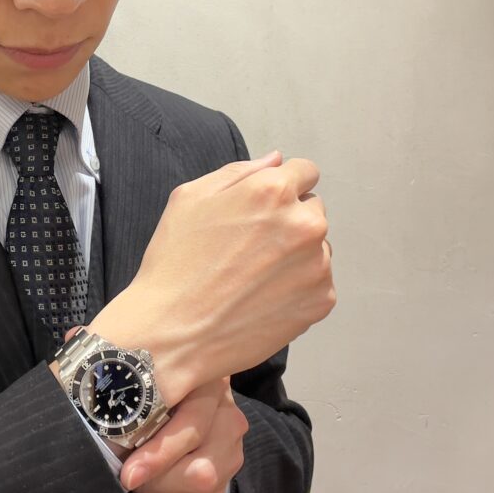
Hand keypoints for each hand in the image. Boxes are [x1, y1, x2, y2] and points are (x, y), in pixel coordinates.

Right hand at [90, 150, 335, 406]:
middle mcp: (304, 224)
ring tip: (253, 274)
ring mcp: (317, 265)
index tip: (262, 206)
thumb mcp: (190, 199)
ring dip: (296, 253)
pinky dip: (298, 286)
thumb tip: (277, 161)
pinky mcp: (321, 301)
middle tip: (250, 245)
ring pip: (317, 247)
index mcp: (272, 191)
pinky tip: (262, 295)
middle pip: (312, 208)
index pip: (305, 171)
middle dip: (289, 219)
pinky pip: (318, 282)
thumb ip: (238, 172)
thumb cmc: (175, 263)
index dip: (281, 186)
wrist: (173, 332)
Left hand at [119, 376, 247, 492]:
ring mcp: (233, 449)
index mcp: (209, 388)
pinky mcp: (229, 474)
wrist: (189, 391)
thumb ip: (137, 406)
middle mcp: (229, 419)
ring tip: (135, 487)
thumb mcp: (150, 386)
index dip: (158, 457)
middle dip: (158, 484)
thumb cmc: (159, 387)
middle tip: (127, 481)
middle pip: (201, 470)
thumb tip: (110, 444)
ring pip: (203, 490)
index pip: (190, 430)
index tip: (128, 475)